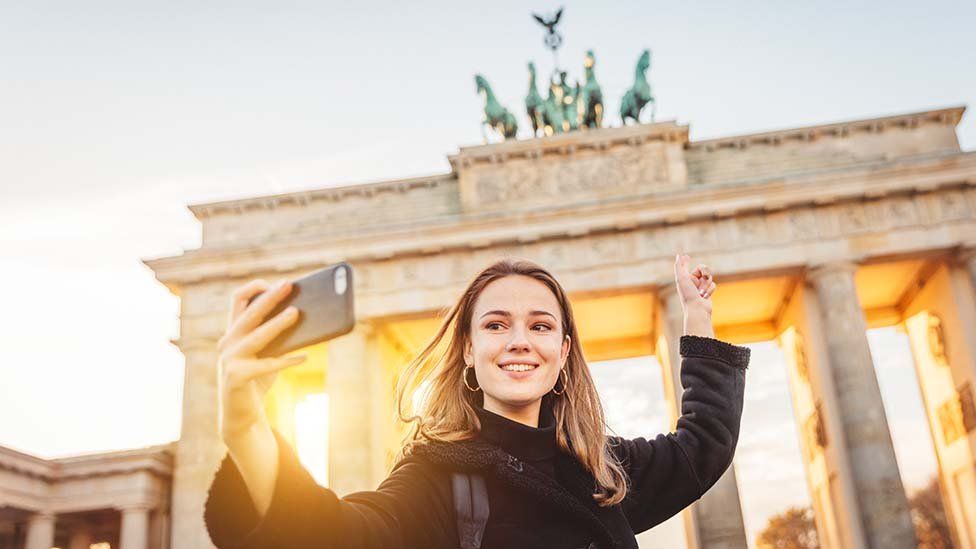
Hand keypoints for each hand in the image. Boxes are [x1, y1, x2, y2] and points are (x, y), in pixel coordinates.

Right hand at [216, 278, 306, 443]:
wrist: (241, 417)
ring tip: (296, 313)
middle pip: (248, 313)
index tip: (275, 283)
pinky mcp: (236, 378)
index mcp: (232, 333)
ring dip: (277, 323)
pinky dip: (286, 361)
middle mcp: (227, 343)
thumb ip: (278, 338)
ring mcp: (228, 360)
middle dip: (269, 297)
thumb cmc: (257, 381)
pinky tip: (304, 357)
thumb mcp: (267, 355)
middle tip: (289, 285)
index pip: (237, 301)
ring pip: (256, 336)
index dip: (255, 289)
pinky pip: (266, 365)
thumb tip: (304, 318)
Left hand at [673, 253, 715, 314]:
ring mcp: (700, 286)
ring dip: (706, 284)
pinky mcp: (707, 291)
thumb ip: (679, 266)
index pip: (686, 266)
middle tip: (705, 276)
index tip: (686, 257)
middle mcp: (692, 281)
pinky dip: (709, 290)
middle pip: (703, 268)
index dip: (686, 261)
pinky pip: (713, 284)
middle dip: (705, 272)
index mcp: (685, 278)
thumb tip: (679, 255)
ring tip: (701, 293)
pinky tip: (704, 297)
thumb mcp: (681, 278)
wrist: (697, 309)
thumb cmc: (688, 294)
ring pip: (709, 277)